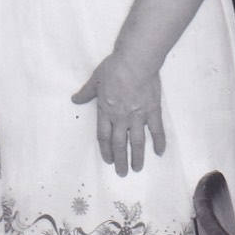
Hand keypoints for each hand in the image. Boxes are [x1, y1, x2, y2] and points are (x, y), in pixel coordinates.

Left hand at [72, 53, 165, 176]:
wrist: (135, 60)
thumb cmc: (114, 67)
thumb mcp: (96, 79)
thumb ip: (86, 92)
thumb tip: (75, 100)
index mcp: (106, 110)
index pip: (103, 136)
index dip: (106, 150)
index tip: (108, 160)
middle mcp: (121, 117)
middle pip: (119, 143)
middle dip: (120, 160)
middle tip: (122, 173)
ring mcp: (138, 116)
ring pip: (137, 142)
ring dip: (137, 157)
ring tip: (137, 169)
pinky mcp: (153, 111)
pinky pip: (156, 130)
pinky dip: (159, 142)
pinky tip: (159, 152)